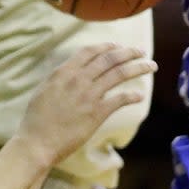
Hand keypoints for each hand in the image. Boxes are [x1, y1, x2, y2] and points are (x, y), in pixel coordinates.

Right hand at [17, 43, 155, 165]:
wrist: (37, 142)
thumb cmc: (37, 118)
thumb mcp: (45, 88)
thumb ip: (61, 76)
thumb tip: (73, 68)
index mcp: (65, 71)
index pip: (91, 51)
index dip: (108, 46)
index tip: (118, 46)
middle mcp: (79, 79)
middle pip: (110, 58)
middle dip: (129, 52)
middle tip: (141, 51)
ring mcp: (89, 95)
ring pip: (119, 74)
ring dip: (138, 68)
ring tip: (151, 66)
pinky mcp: (97, 113)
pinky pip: (119, 100)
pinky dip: (132, 96)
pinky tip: (139, 96)